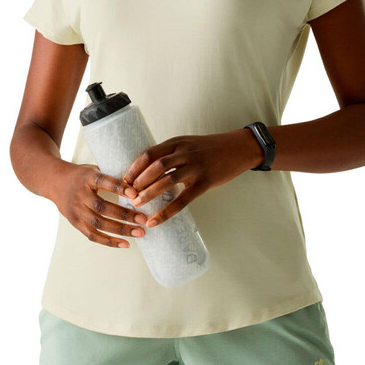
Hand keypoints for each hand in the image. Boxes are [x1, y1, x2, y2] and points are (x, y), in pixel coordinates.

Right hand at [48, 162, 149, 247]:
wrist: (54, 182)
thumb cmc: (82, 175)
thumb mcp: (94, 169)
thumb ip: (112, 176)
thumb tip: (138, 184)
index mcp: (87, 178)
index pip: (103, 182)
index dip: (119, 188)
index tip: (135, 194)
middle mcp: (80, 195)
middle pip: (102, 207)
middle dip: (125, 215)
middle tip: (144, 219)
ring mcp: (76, 210)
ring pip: (99, 224)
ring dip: (121, 230)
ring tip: (140, 233)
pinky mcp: (75, 223)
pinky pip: (92, 235)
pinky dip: (109, 241)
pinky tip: (126, 244)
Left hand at [122, 129, 261, 228]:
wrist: (239, 148)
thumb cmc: (212, 147)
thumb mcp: (189, 143)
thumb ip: (172, 153)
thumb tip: (149, 169)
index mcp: (178, 142)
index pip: (149, 153)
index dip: (134, 167)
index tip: (124, 179)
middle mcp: (185, 153)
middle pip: (155, 166)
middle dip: (138, 181)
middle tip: (127, 194)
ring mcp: (196, 167)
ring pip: (167, 180)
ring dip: (148, 193)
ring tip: (136, 205)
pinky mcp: (205, 182)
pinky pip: (182, 200)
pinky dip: (166, 212)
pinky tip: (156, 221)